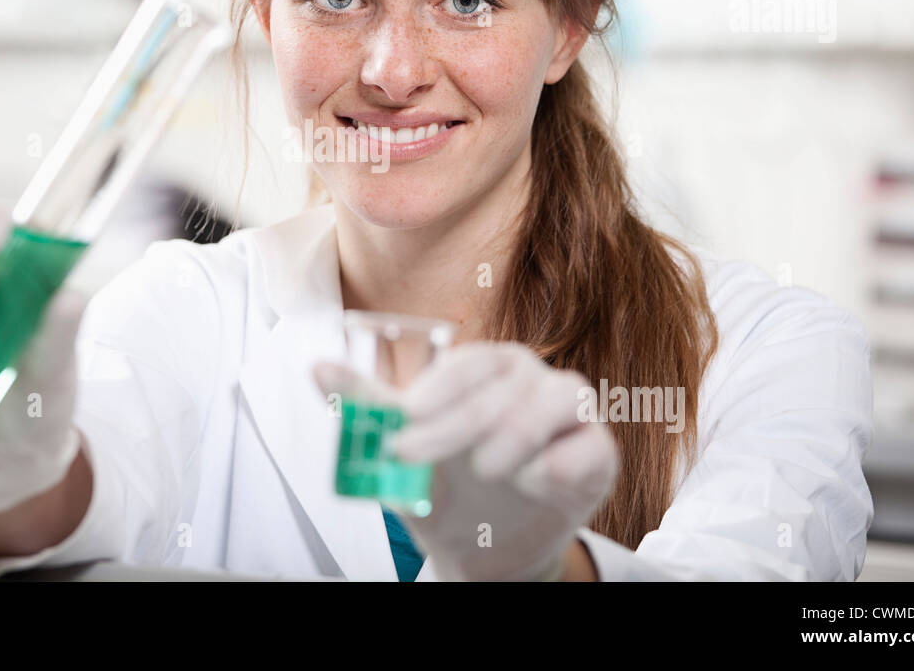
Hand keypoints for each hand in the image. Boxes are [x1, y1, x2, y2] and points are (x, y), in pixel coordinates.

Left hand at [314, 341, 617, 580]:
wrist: (485, 546)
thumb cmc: (446, 482)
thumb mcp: (404, 449)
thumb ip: (367, 407)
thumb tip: (316, 368)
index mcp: (488, 366)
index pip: (467, 366)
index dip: (435, 391)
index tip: (402, 419)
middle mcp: (533, 379)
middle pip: (503, 389)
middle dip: (453, 425)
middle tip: (412, 456)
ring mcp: (571, 414)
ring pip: (559, 400)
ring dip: (515, 435)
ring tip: (483, 469)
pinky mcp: (597, 454)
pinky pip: (591, 447)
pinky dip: (561, 464)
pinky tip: (532, 483)